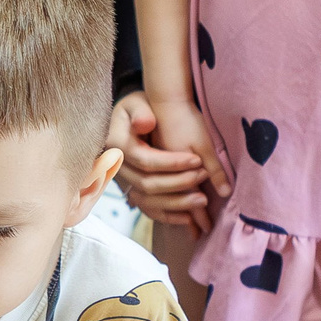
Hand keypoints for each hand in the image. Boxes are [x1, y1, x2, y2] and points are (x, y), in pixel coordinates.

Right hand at [107, 93, 213, 231]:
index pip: (145, 160)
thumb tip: (145, 123)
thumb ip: (142, 112)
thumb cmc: (139, 109)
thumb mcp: (138, 102)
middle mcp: (117, 167)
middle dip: (178, 183)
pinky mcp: (132, 191)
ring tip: (202, 199)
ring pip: (148, 200)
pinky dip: (168, 216)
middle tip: (203, 176)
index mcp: (117, 145)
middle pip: (147, 184)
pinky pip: (148, 210)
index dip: (172, 163)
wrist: (131, 119)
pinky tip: (189, 218)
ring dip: (176, 203)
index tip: (197, 159)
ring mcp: (124, 181)